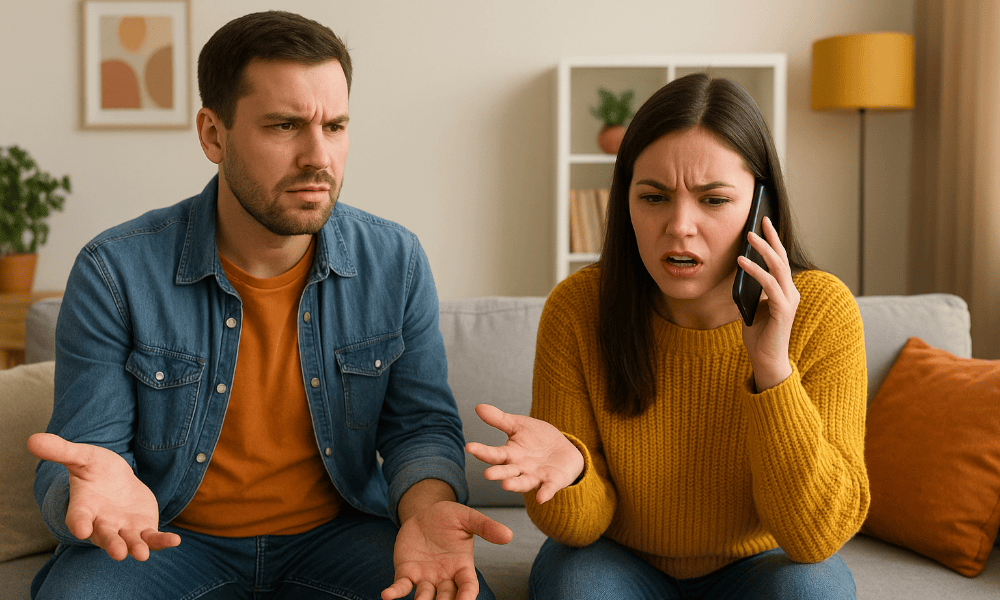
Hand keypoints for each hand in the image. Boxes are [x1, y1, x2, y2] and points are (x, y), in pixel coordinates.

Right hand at [27, 433, 180, 560]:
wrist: (117, 480)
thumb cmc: (96, 469)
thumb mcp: (82, 456)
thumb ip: (62, 451)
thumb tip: (32, 439)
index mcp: (84, 508)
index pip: (78, 518)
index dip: (79, 523)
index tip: (81, 529)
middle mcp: (102, 523)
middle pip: (105, 537)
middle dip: (111, 544)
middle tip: (118, 553)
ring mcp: (123, 528)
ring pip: (129, 542)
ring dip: (136, 548)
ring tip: (141, 555)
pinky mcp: (143, 528)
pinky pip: (152, 537)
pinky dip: (161, 541)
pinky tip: (175, 540)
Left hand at [382, 501, 511, 599]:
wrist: (424, 513)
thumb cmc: (448, 517)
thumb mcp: (467, 517)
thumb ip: (485, 527)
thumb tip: (508, 535)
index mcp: (462, 566)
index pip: (467, 586)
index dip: (467, 596)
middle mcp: (444, 577)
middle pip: (447, 598)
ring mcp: (425, 577)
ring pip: (425, 597)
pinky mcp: (406, 573)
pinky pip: (401, 587)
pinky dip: (395, 593)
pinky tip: (387, 595)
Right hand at [465, 404, 583, 503]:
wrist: (564, 449)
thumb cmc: (538, 439)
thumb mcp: (519, 425)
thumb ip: (499, 419)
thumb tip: (478, 407)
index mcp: (510, 455)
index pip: (494, 454)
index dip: (482, 451)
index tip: (469, 447)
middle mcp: (520, 468)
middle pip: (507, 471)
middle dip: (498, 473)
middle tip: (487, 475)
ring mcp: (536, 476)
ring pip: (523, 482)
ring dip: (515, 485)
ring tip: (505, 485)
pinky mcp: (552, 481)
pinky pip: (548, 488)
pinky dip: (544, 493)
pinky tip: (541, 498)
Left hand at [737, 216, 798, 390]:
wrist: (765, 360)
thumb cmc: (759, 335)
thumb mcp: (752, 306)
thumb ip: (753, 289)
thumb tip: (742, 269)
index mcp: (785, 291)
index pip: (780, 260)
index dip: (773, 241)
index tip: (764, 222)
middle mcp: (791, 292)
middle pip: (782, 259)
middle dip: (771, 238)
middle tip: (759, 221)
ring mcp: (789, 300)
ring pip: (778, 268)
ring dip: (762, 250)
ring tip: (748, 237)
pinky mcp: (783, 310)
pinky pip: (769, 284)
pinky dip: (755, 271)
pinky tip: (742, 262)